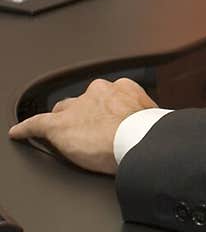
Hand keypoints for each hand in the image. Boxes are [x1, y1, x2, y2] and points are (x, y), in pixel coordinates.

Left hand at [8, 77, 158, 174]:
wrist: (140, 142)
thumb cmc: (151, 134)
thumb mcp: (156, 119)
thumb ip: (150, 119)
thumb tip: (159, 129)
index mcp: (123, 89)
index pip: (107, 97)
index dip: (106, 112)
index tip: (110, 122)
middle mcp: (98, 93)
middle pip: (82, 102)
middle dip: (84, 114)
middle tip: (91, 132)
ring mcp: (78, 108)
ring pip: (63, 113)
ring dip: (63, 122)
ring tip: (62, 134)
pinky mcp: (58, 126)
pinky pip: (36, 125)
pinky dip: (26, 129)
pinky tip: (19, 133)